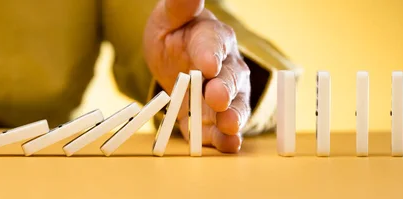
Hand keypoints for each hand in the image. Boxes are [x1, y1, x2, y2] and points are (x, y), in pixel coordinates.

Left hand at [143, 0, 250, 151]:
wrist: (173, 58)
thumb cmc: (174, 34)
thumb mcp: (169, 17)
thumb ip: (180, 6)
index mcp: (213, 38)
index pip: (214, 43)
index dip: (211, 54)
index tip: (206, 64)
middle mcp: (225, 67)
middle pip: (230, 79)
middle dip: (224, 90)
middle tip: (217, 98)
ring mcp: (223, 95)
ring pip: (233, 106)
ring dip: (232, 118)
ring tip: (229, 128)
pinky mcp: (212, 118)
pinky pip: (220, 129)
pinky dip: (224, 139)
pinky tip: (226, 146)